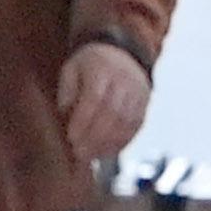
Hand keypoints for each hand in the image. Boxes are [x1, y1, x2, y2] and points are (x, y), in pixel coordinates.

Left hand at [56, 37, 150, 163]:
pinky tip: (105, 152)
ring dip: (107, 143)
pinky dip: (120, 143)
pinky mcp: (145, 105)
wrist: (122, 54)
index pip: (94, 97)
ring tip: (90, 156)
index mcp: (102, 68)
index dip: (83, 120)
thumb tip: (65, 112)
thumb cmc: (90, 66)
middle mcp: (124, 79)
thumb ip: (67, 89)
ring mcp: (138, 92)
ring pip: (125, 122)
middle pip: (112, 112)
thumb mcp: (72, 68)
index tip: (71, 137)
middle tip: (79, 153)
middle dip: (94, 136)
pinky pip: (135, 127)